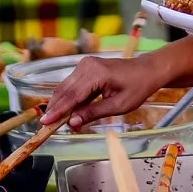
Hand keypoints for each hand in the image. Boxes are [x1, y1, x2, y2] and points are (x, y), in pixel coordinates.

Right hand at [43, 53, 167, 128]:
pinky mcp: (85, 67)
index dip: (58, 111)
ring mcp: (85, 64)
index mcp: (96, 74)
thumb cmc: (137, 88)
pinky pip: (72, 84)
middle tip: (46, 126)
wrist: (147, 70)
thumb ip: (94, 113)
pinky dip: (68, 98)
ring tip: (54, 122)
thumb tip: (72, 122)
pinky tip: (65, 111)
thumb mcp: (118, 106)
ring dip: (60, 104)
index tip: (45, 123)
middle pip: (65, 90)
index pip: (72, 96)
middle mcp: (87, 66)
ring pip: (66, 87)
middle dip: (55, 109)